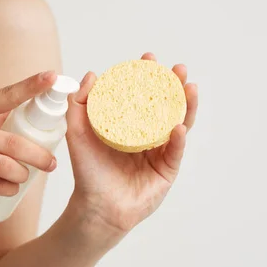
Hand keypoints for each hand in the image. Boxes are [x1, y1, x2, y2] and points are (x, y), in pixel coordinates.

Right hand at [0, 71, 58, 206]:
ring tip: (26, 176)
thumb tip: (41, 112)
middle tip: (52, 163)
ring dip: (23, 174)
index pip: (6, 95)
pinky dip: (9, 188)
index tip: (52, 77)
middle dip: (39, 155)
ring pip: (6, 166)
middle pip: (13, 142)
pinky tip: (12, 188)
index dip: (31, 86)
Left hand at [65, 53, 198, 240]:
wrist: (96, 207)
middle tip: (177, 68)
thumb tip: (92, 75)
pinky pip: (175, 153)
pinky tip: (179, 126)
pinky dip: (178, 139)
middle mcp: (148, 135)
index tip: (149, 59)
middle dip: (174, 85)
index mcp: (130, 124)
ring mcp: (160, 152)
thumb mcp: (77, 133)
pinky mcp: (167, 171)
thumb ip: (79, 105)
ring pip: (178, 124)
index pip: (143, 95)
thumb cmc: (88, 172)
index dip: (147, 77)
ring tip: (188, 87)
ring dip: (186, 105)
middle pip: (166, 106)